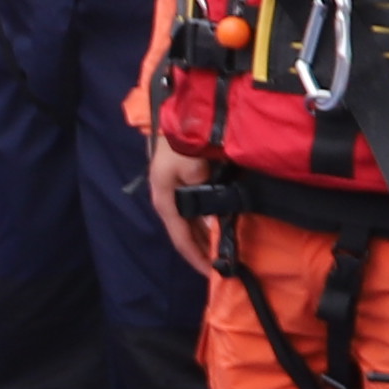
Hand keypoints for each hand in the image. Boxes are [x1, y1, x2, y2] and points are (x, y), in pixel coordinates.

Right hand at [140, 131, 218, 276]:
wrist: (177, 113)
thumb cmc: (181, 141)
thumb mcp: (192, 168)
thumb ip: (202, 195)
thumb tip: (213, 221)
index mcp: (166, 202)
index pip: (181, 240)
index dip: (197, 258)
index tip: (212, 275)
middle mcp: (167, 201)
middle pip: (185, 234)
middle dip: (202, 251)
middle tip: (221, 267)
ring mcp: (173, 191)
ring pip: (190, 223)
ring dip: (205, 237)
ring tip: (222, 250)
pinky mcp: (181, 182)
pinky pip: (195, 210)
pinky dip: (207, 221)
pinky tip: (220, 224)